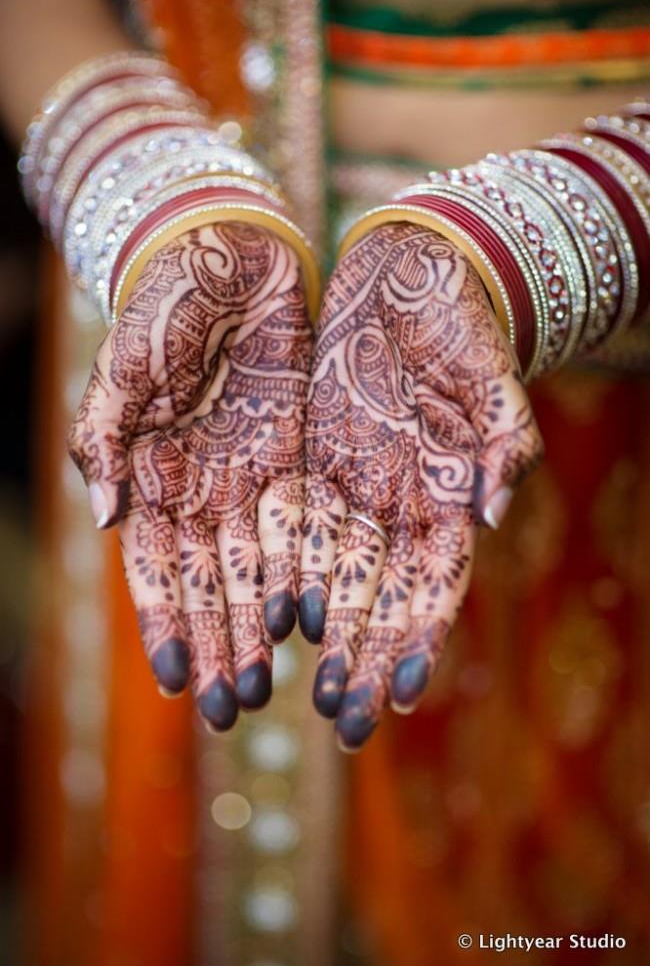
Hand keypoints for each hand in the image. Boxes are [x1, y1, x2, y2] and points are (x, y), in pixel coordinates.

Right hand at [68, 222, 311, 728]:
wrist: (232, 254)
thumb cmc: (164, 302)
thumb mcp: (122, 367)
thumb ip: (104, 442)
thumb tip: (104, 522)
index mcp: (152, 476)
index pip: (158, 568)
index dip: (167, 625)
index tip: (182, 682)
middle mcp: (202, 488)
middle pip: (212, 584)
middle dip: (222, 646)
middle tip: (235, 711)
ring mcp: (250, 476)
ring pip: (257, 568)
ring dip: (261, 628)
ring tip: (271, 685)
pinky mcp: (296, 456)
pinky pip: (302, 526)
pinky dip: (302, 573)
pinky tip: (306, 619)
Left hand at [299, 223, 542, 750]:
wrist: (406, 276)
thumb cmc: (459, 320)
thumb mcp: (490, 373)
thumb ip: (503, 440)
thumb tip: (493, 513)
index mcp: (448, 493)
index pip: (435, 582)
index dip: (418, 637)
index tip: (396, 692)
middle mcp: (400, 504)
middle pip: (381, 596)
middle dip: (364, 657)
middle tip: (342, 722)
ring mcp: (356, 487)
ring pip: (336, 575)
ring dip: (325, 635)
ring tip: (305, 693)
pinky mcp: (314, 463)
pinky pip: (296, 529)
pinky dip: (286, 575)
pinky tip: (275, 618)